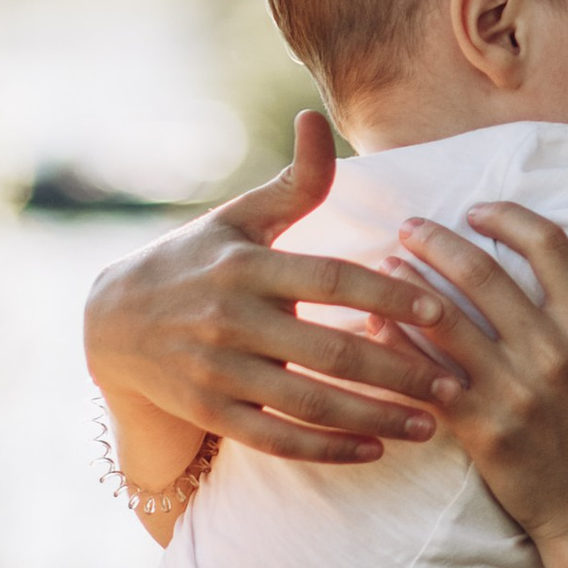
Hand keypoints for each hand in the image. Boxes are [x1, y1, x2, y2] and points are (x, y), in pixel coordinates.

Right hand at [83, 110, 462, 465]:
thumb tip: (316, 118)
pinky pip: (275, 438)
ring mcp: (218, 372)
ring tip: (429, 425)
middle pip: (329, 352)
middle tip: (456, 383)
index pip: (332, 280)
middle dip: (399, 371)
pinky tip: (372, 450)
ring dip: (374, 418)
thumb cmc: (196, 259)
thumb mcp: (239, 217)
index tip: (442, 310)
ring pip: (307, 402)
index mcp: (247, 266)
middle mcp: (231, 321)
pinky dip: (324, 448)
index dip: (389, 296)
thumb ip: (293, 182)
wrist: (111, 322)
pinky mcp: (209, 412)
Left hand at [397, 198, 567, 548]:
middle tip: (410, 226)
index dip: (509, 217)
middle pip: (486, 274)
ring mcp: (519, 391)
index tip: (477, 209)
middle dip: (439, 241)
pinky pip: (429, 376)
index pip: (550, 246)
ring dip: (408, 286)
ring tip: (385, 268)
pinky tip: (375, 330)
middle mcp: (557, 351)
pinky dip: (397, 348)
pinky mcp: (486, 429)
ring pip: (448, 320)